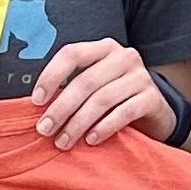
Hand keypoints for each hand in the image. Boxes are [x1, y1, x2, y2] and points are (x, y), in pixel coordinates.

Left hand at [30, 36, 170, 149]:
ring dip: (78, 123)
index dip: (50, 76)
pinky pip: (124, 112)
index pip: (72, 53)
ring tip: (63, 141)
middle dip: (61, 108)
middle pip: (85, 81)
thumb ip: (71, 87)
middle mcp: (124, 56)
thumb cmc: (114, 97)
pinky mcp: (153, 98)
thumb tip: (38, 108)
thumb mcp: (95, 84)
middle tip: (45, 130)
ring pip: (102, 99)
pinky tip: (90, 140)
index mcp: (104, 48)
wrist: (154, 111)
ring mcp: (141, 76)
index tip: (36, 101)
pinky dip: (104, 127)